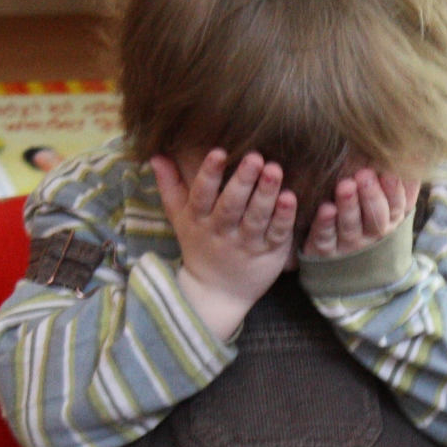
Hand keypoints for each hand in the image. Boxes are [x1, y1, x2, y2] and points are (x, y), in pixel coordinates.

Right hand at [154, 149, 295, 340]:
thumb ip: (170, 186)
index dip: (209, 174)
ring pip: (257, 218)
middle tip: (255, 157)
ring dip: (266, 194)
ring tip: (275, 170)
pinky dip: (284, 218)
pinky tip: (290, 198)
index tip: (218, 152)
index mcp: (199, 220)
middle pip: (231, 205)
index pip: (201, 195)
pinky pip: (277, 234)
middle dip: (242, 181)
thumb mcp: (180, 218)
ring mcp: (247, 243)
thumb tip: (155, 155)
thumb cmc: (199, 246)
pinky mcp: (270, 252)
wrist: (216, 294)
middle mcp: (222, 232)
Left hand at [301, 168, 416, 260]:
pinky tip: (326, 209)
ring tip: (345, 186)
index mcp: (390, 219)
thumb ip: (399, 180)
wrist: (336, 247)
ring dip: (349, 207)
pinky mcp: (325, 250)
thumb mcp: (385, 197)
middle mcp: (372, 234)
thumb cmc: (364, 211)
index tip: (389, 171)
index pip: (398, 205)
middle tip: (364, 174)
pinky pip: (325, 239)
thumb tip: (419, 156)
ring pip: (351, 227)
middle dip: (372, 196)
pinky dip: (325, 225)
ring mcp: (349, 244)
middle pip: (376, 218)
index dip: (394, 190)